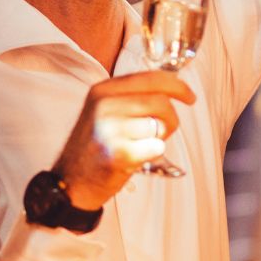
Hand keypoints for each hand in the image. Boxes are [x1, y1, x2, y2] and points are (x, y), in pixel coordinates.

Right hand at [52, 71, 195, 209]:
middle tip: (163, 132)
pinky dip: (152, 154)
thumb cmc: (96, 146)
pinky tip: (135, 158)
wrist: (71, 182)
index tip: (189, 97)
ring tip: (139, 146)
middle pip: (160, 102)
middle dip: (170, 119)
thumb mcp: (105, 111)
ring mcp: (109, 129)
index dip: (176, 86)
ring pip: (159, 125)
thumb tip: (172, 87)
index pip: (150, 78)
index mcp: (102, 90)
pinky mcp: (118, 153)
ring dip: (158, 138)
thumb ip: (133, 96)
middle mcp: (104, 105)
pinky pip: (156, 147)